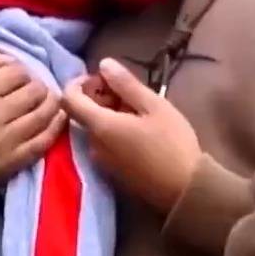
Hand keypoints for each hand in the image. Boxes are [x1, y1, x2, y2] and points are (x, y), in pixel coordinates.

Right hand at [0, 51, 66, 188]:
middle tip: (32, 90)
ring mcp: (4, 142)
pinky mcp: (13, 162)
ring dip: (51, 103)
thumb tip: (11, 58)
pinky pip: (44, 140)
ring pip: (44, 113)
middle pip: (35, 91)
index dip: (21, 71)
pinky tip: (57, 117)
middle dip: (37, 86)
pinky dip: (55, 125)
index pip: (17, 71)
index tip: (17, 78)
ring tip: (47, 101)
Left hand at [60, 58, 202, 212]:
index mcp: (99, 126)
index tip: (103, 78)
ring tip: (139, 108)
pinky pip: (103, 142)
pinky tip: (139, 128)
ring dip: (108, 112)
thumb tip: (103, 64)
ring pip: (94, 127)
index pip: (68, 99)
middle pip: (82, 112)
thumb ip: (126, 84)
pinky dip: (113, 129)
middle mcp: (92, 145)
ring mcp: (101, 161)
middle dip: (99, 96)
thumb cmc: (172, 144)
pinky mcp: (111, 171)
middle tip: (129, 91)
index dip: (79, 83)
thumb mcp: (154, 106)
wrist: (186, 191)